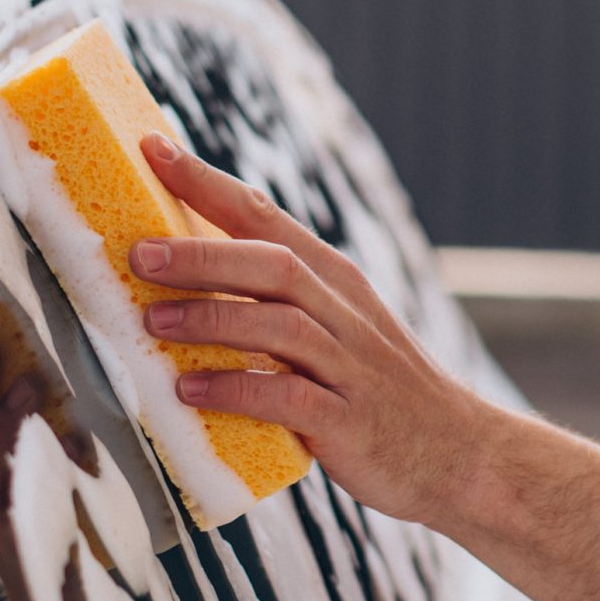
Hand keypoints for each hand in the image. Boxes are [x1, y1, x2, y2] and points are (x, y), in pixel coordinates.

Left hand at [127, 132, 498, 528]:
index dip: (208, 181)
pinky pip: (287, 397)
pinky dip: (237, 388)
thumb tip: (180, 280)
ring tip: (153, 320)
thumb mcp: (338, 329)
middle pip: (272, 264)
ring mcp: (350, 366)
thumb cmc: (379, 390)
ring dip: (213, 317)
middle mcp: (344, 312)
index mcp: (335, 280)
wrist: (460, 453)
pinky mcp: (348, 421)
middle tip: (139, 252)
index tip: (151, 148)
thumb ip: (274, 303)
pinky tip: (192, 390)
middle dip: (203, 254)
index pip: (265, 217)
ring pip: (279, 324)